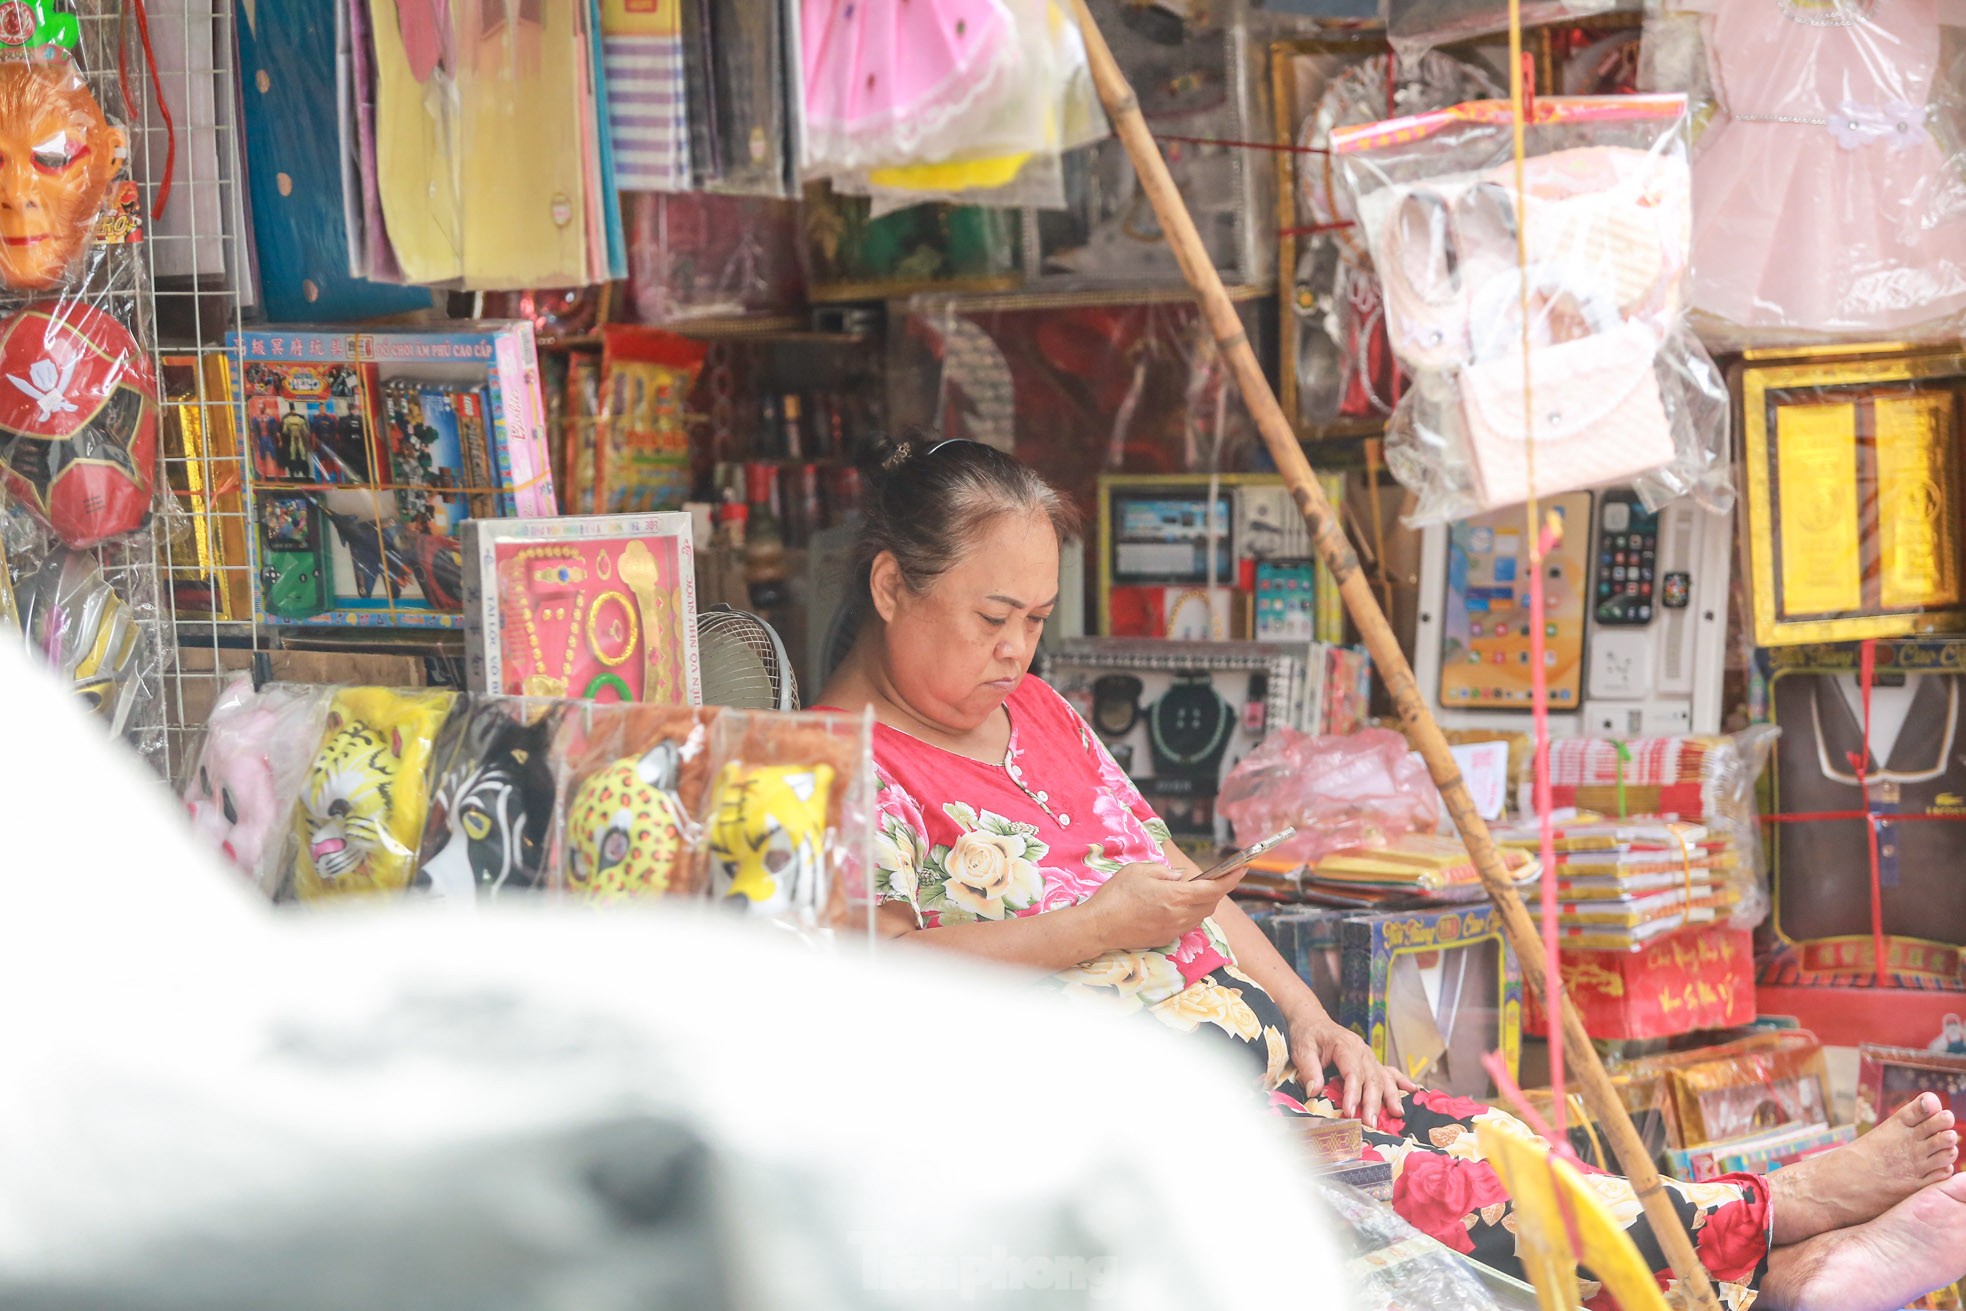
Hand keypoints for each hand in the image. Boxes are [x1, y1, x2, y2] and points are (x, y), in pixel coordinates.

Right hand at [1081, 861, 1243, 951]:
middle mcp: (1179, 916)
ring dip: (1203, 902)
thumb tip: (1180, 876)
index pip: (1213, 888)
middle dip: (1217, 890)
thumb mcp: (1139, 871)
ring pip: (1200, 916)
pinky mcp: (1166, 938)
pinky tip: (1177, 904)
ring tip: (1194, 890)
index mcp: (1175, 896)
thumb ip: (1165, 872)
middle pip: (1211, 904)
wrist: (1099, 927)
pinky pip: (1187, 924)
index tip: (1242, 868)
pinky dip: (1190, 913)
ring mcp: (1173, 930)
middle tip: (1215, 876)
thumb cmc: (1116, 895)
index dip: (1231, 878)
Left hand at [1287, 1012, 1418, 1130]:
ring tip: (1396, 1114)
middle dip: (1373, 1102)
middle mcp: (1362, 1050)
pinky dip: (1401, 1081)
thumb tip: (1314, 1091)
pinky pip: (1389, 1071)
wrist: (1313, 1020)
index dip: (1352, 1094)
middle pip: (1371, 1078)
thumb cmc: (1308, 1035)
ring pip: (1383, 1077)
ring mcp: (1369, 1056)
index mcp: (1345, 1045)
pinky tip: (1413, 1090)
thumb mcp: (1302, 1049)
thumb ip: (1309, 1069)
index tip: (1350, 1112)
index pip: (1352, 1073)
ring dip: (1390, 1097)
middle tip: (1371, 1123)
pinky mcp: (1371, 1061)